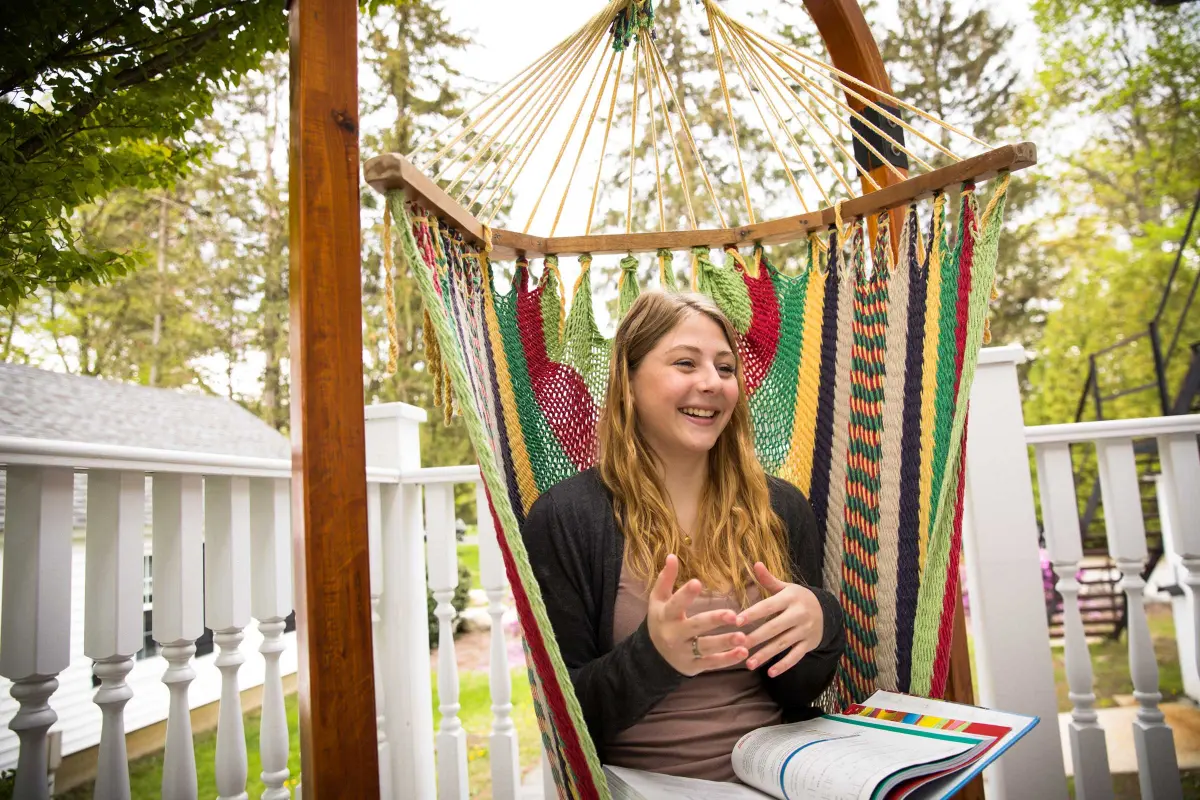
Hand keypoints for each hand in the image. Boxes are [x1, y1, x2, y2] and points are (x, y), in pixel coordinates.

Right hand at [647, 554, 749, 676]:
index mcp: (665, 615)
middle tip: (733, 615)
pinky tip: (743, 652)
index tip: (698, 582)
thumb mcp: (658, 600)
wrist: (653, 655)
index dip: (685, 594)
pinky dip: (728, 659)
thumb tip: (671, 555)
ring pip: (706, 647)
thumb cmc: (661, 619)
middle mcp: (674, 635)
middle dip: (713, 621)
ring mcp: (684, 652)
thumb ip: (665, 579)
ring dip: (725, 642)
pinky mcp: (694, 666)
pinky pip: (712, 663)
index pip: (675, 604)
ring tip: (743, 636)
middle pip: (695, 627)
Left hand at [737, 562, 824, 677]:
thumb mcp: (786, 588)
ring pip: (782, 644)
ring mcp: (804, 631)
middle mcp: (798, 615)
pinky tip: (770, 673)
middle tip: (738, 645)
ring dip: (765, 655)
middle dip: (755, 637)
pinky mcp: (808, 645)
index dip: (752, 613)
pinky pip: (795, 656)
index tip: (736, 621)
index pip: (768, 606)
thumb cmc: (798, 598)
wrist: (827, 611)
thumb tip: (755, 563)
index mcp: (790, 598)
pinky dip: (784, 665)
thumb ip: (768, 580)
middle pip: (774, 628)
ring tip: (748, 664)